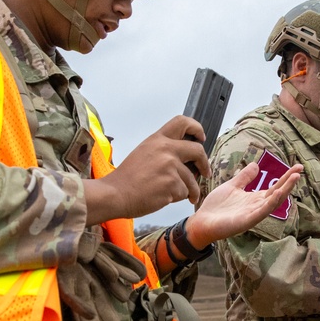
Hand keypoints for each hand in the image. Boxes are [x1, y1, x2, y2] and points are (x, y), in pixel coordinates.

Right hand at [84, 116, 210, 223]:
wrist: (115, 194)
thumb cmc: (127, 179)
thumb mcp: (144, 154)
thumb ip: (163, 151)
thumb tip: (184, 158)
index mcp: (157, 140)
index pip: (182, 122)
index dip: (197, 129)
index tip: (201, 139)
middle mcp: (165, 149)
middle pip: (198, 150)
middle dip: (204, 164)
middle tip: (205, 172)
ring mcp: (170, 166)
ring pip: (192, 179)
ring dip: (189, 189)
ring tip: (176, 195)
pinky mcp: (172, 183)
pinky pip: (185, 192)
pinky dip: (179, 198)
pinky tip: (164, 198)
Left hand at [185, 161, 302, 247]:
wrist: (202, 221)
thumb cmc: (216, 206)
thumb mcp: (232, 186)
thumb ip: (244, 177)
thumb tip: (256, 165)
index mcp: (255, 198)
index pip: (274, 186)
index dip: (286, 177)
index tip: (297, 167)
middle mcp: (257, 206)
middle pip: (277, 193)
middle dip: (289, 182)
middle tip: (300, 169)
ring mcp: (253, 214)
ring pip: (273, 202)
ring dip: (284, 190)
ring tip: (294, 178)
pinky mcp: (247, 221)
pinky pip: (261, 212)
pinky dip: (270, 203)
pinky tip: (277, 194)